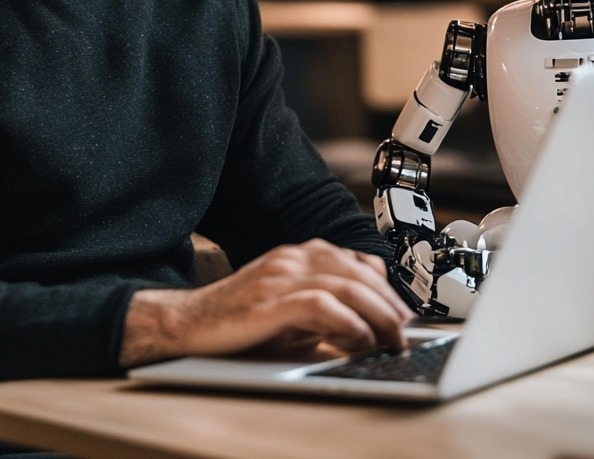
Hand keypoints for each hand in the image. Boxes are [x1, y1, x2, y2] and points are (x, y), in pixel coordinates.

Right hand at [119, 239, 411, 367]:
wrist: (188, 322)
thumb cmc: (237, 320)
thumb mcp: (287, 307)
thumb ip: (322, 305)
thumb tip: (365, 324)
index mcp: (298, 254)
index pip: (356, 261)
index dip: (386, 288)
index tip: (401, 314)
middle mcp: (293, 258)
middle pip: (358, 272)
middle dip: (390, 304)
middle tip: (406, 332)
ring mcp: (281, 276)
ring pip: (347, 285)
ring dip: (379, 315)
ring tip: (393, 339)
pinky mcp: (270, 301)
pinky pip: (322, 305)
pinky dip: (349, 322)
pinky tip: (360, 339)